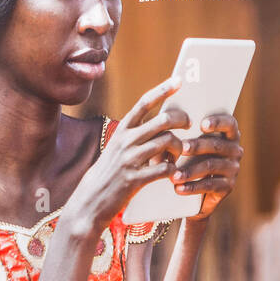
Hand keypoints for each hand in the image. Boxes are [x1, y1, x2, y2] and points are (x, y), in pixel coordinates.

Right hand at [65, 78, 189, 235]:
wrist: (91, 200)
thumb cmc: (111, 171)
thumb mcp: (119, 147)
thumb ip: (138, 134)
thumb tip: (164, 123)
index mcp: (123, 130)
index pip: (144, 103)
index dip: (163, 90)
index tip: (179, 80)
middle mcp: (126, 140)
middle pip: (163, 120)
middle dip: (181, 119)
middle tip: (189, 124)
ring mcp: (130, 159)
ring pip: (167, 142)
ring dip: (179, 148)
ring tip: (177, 155)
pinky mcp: (134, 179)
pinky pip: (164, 168)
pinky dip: (173, 170)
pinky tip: (172, 173)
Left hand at [174, 113, 242, 220]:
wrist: (195, 193)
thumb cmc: (188, 158)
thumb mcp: (187, 145)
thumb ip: (182, 134)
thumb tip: (166, 122)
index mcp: (229, 134)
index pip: (229, 123)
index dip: (218, 122)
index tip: (202, 124)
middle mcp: (235, 150)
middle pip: (217, 145)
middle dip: (198, 146)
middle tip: (182, 148)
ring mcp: (233, 169)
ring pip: (211, 166)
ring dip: (191, 170)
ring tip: (174, 175)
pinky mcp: (228, 187)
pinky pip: (209, 185)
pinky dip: (192, 187)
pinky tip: (178, 188)